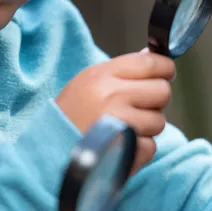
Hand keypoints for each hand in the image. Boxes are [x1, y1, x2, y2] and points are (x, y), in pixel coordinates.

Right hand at [57, 52, 175, 168]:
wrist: (47, 154)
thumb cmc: (70, 116)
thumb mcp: (88, 83)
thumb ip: (122, 71)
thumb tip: (154, 56)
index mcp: (101, 75)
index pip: (151, 63)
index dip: (164, 69)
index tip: (163, 76)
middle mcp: (111, 96)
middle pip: (162, 91)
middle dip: (156, 101)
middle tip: (138, 108)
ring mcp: (119, 124)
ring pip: (160, 121)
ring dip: (147, 128)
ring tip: (123, 129)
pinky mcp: (125, 151)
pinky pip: (151, 146)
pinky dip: (140, 150)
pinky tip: (121, 147)